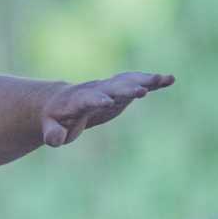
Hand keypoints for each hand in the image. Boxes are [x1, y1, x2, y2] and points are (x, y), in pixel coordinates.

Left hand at [41, 72, 174, 146]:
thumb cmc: (56, 119)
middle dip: (125, 90)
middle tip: (141, 91)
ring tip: (164, 79)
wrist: (61, 101)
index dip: (96, 100)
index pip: (87, 100)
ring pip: (127, 82)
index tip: (107, 102)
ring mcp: (109, 88)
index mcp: (77, 101)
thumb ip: (52, 134)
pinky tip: (169, 79)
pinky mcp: (121, 91)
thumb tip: (56, 139)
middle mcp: (95, 90)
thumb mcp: (50, 128)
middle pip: (111, 88)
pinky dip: (152, 82)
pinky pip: (138, 84)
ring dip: (145, 80)